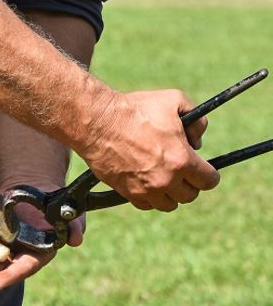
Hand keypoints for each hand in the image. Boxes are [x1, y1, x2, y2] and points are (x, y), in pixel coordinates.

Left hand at [0, 202, 83, 290]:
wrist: (36, 188)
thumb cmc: (57, 204)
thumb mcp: (70, 213)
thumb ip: (75, 226)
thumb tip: (76, 240)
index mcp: (39, 253)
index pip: (25, 267)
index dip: (11, 275)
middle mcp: (19, 253)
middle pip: (1, 267)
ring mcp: (3, 245)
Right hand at [82, 89, 219, 211]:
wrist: (97, 122)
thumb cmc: (134, 109)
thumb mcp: (173, 101)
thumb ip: (197, 120)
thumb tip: (198, 139)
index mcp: (182, 160)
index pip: (209, 181)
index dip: (207, 173)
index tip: (201, 168)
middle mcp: (166, 179)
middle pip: (189, 195)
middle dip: (188, 182)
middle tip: (180, 170)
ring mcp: (146, 189)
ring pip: (168, 204)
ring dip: (169, 193)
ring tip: (162, 178)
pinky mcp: (127, 192)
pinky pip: (146, 204)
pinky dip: (148, 196)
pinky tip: (145, 181)